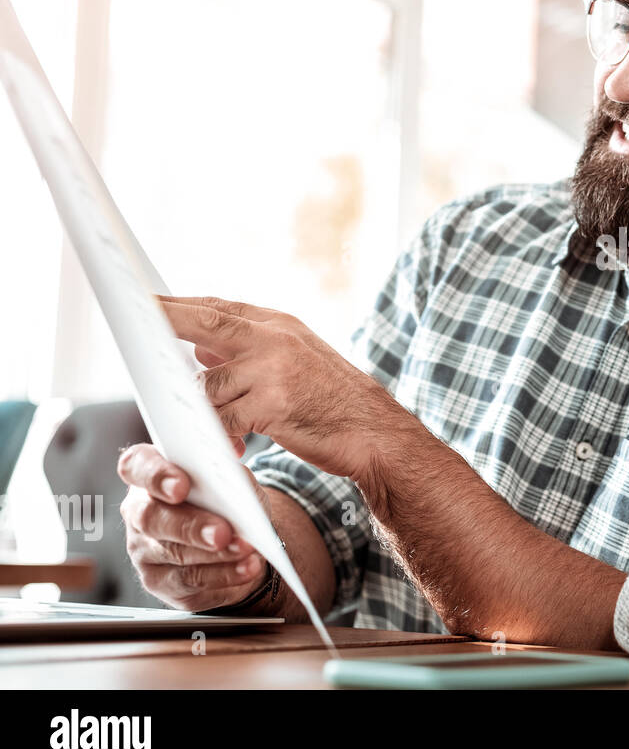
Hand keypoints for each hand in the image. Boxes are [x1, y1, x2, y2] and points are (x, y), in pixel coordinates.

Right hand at [118, 444, 268, 611]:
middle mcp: (139, 511)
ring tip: (247, 549)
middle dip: (190, 526)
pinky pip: (188, 582)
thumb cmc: (226, 498)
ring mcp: (144, 550)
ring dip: (216, 555)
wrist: (237, 536)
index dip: (155, 475)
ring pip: (174, 554)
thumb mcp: (232, 476)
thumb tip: (234, 461)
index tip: (181, 486)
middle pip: (151, 518)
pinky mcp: (159, 581)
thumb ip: (227, 465)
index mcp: (150, 473)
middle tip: (222, 533)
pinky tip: (246, 568)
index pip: (136, 466)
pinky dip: (224, 575)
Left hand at [156, 295, 414, 481]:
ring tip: (226, 432)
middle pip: (205, 322)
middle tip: (134, 317)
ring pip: (208, 387)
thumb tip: (200, 352)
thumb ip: (251, 353)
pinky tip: (240, 448)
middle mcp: (276, 339)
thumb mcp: (297, 362)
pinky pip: (222, 420)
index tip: (145, 300)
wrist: (374, 432)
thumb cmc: (334, 401)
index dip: (178, 304)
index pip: (219, 307)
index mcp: (280, 325)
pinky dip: (222, 437)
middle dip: (164, 319)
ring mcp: (273, 369)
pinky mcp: (272, 404)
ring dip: (207, 412)